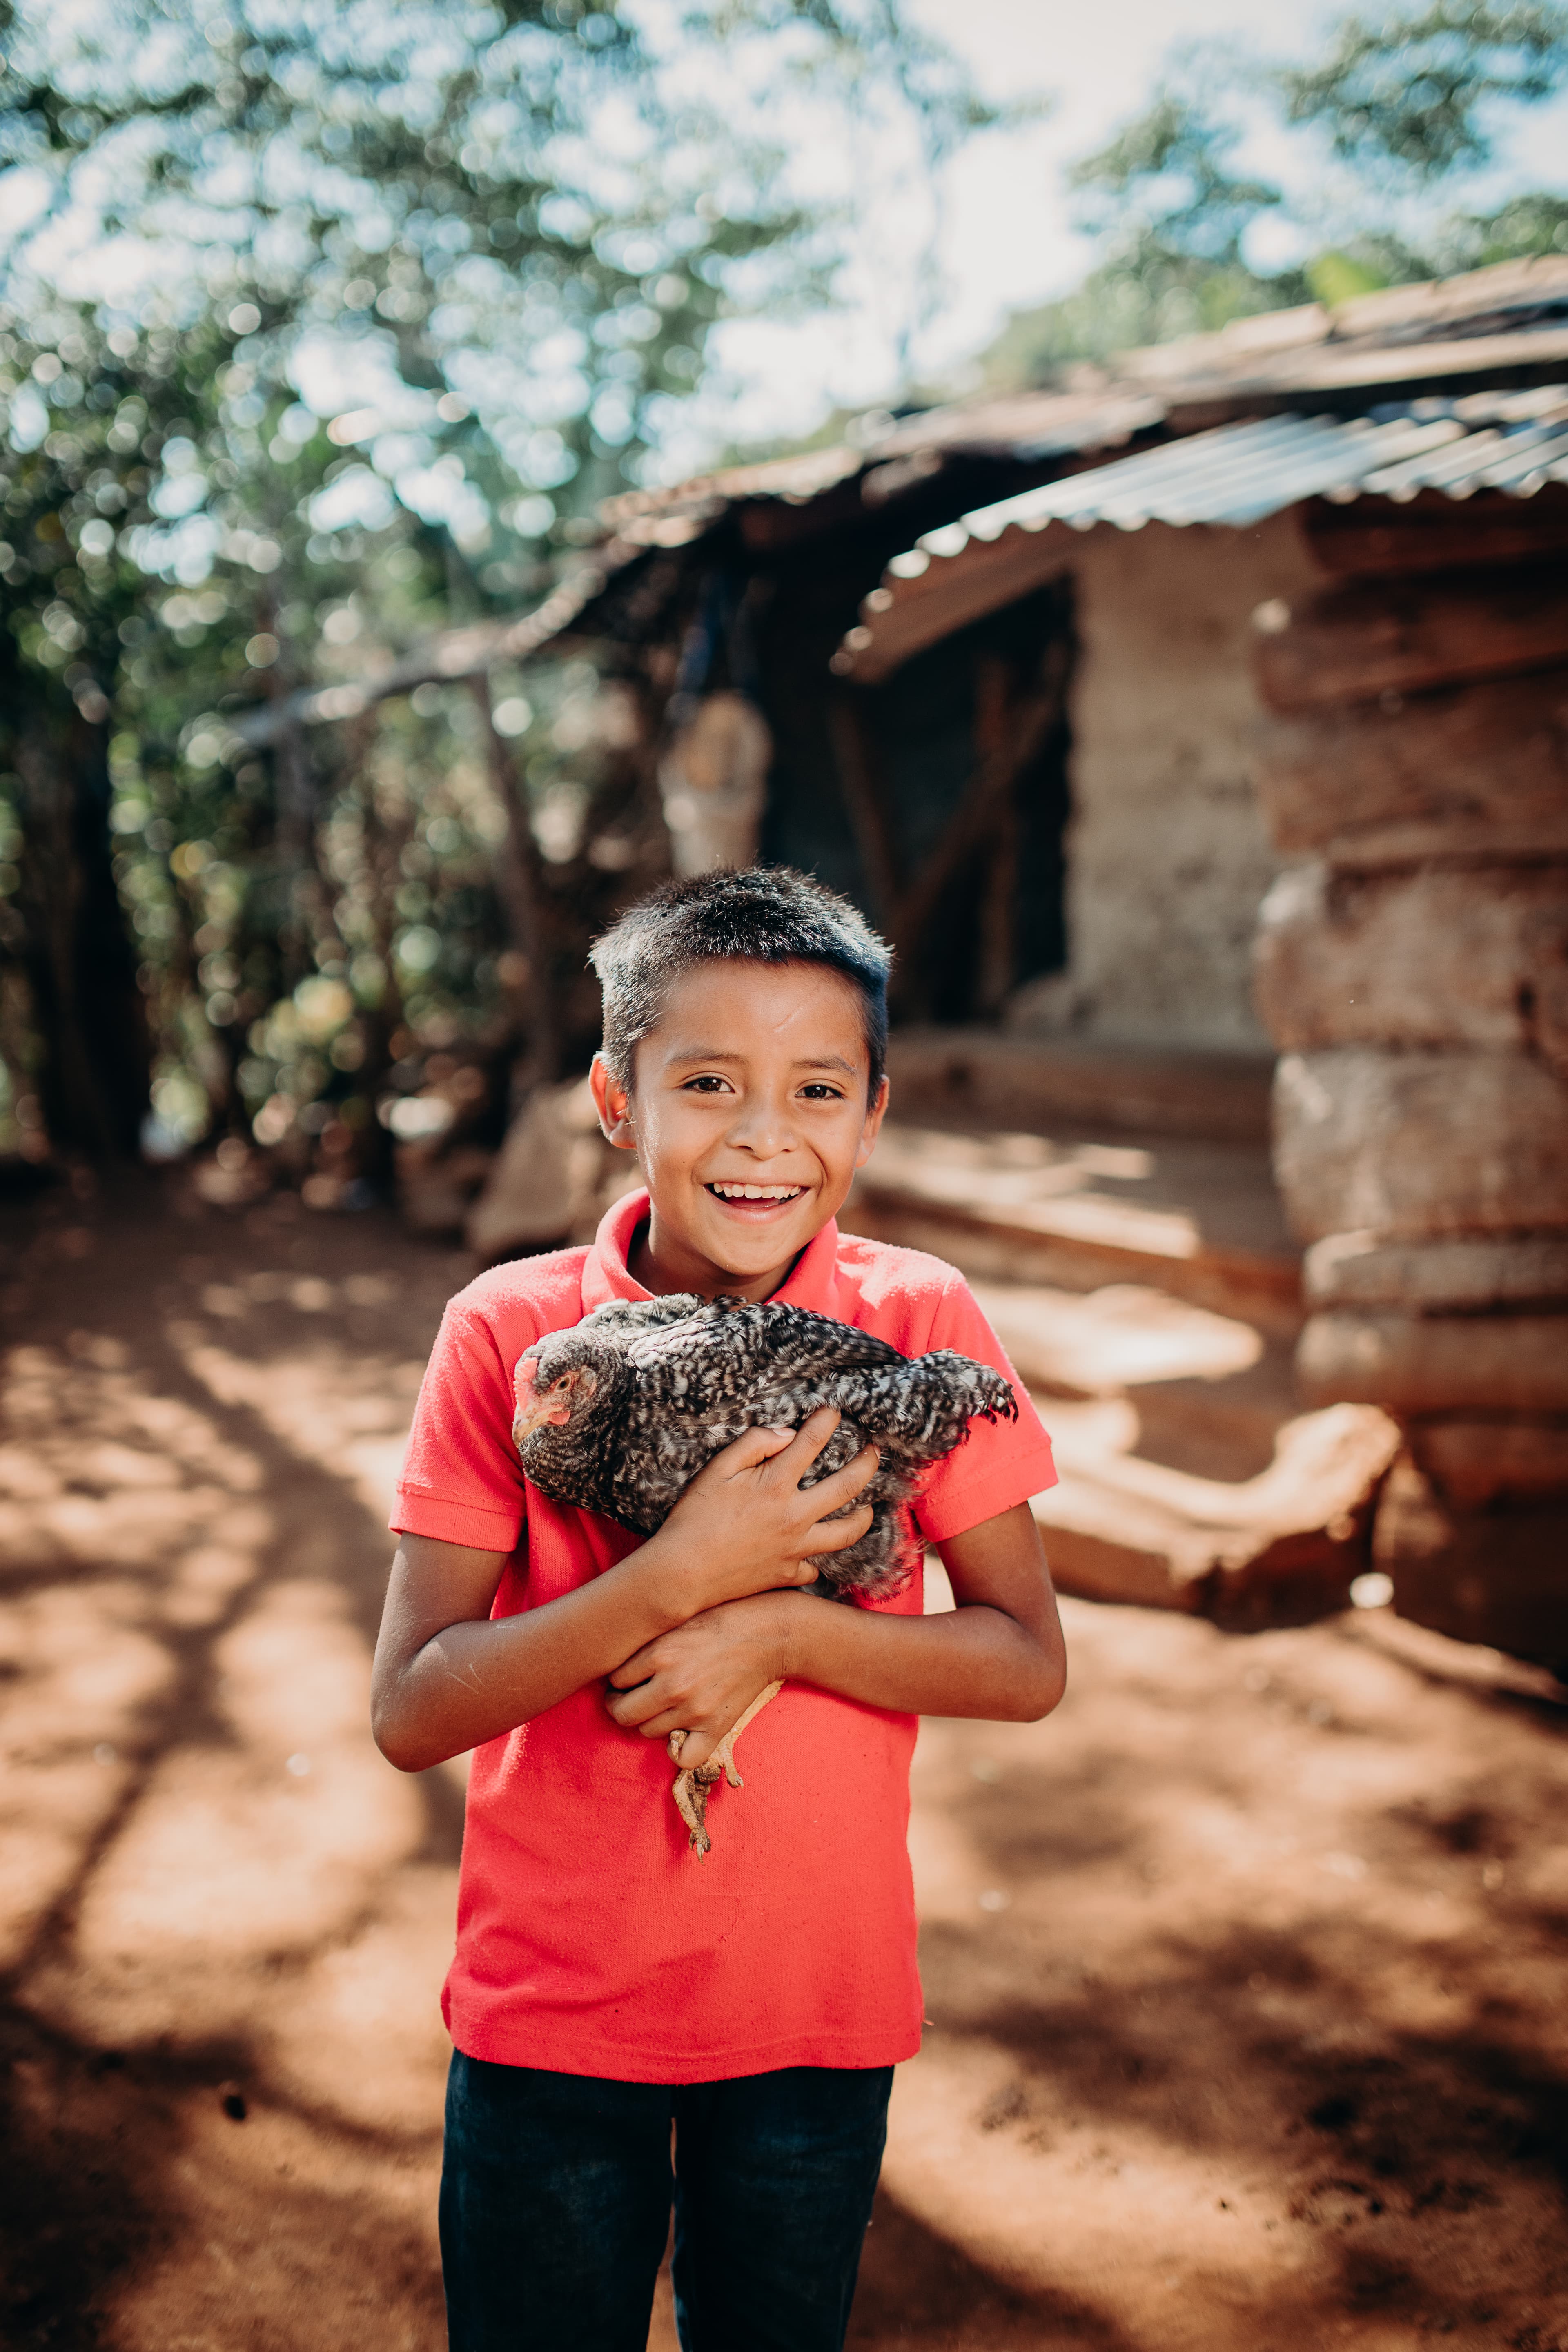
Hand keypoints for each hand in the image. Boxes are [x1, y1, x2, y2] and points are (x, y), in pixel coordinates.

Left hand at [604, 1592, 802, 1770]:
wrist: (768, 1633)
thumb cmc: (721, 1619)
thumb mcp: (677, 1617)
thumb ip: (647, 1639)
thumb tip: (616, 1659)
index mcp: (659, 1652)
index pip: (614, 1678)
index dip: (619, 1677)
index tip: (630, 1674)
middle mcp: (673, 1684)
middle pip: (622, 1712)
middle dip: (621, 1703)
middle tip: (631, 1695)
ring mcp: (694, 1709)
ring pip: (646, 1731)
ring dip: (649, 1720)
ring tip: (661, 1704)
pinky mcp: (715, 1726)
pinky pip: (683, 1757)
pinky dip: (676, 1750)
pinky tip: (678, 1733)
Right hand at [640, 1407, 876, 1619]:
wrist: (681, 1575)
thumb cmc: (693, 1519)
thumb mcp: (716, 1471)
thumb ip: (753, 1445)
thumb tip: (787, 1434)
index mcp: (775, 1485)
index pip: (813, 1442)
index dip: (827, 1421)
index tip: (835, 1411)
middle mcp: (794, 1516)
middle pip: (847, 1485)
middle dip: (866, 1463)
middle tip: (873, 1452)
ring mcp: (796, 1549)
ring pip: (846, 1533)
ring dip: (863, 1516)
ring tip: (868, 1507)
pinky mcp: (788, 1575)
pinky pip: (815, 1567)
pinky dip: (818, 1558)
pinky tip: (818, 1551)